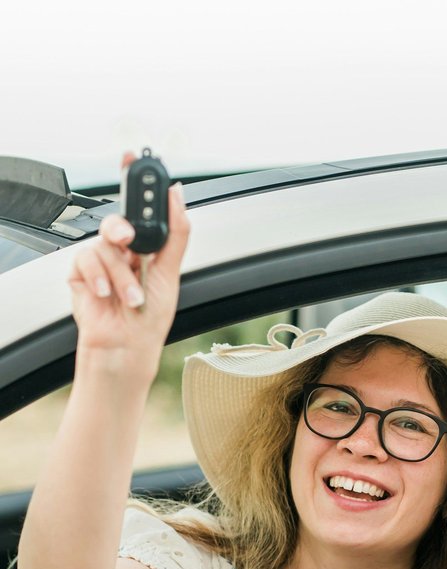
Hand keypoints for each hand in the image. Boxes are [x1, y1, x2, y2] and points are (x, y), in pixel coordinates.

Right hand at [68, 153, 189, 370]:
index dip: (134, 180)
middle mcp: (123, 251)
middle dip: (123, 231)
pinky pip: (86, 260)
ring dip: (121, 276)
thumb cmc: (150, 318)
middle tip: (130, 243)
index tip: (134, 157)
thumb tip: (178, 196)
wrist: (126, 347)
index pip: (139, 207)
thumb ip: (176, 232)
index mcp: (146, 247)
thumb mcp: (171, 272)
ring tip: (131, 298)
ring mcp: (101, 261)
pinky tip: (108, 296)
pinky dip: (100, 279)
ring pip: (105, 245)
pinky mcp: (81, 274)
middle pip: (118, 221)